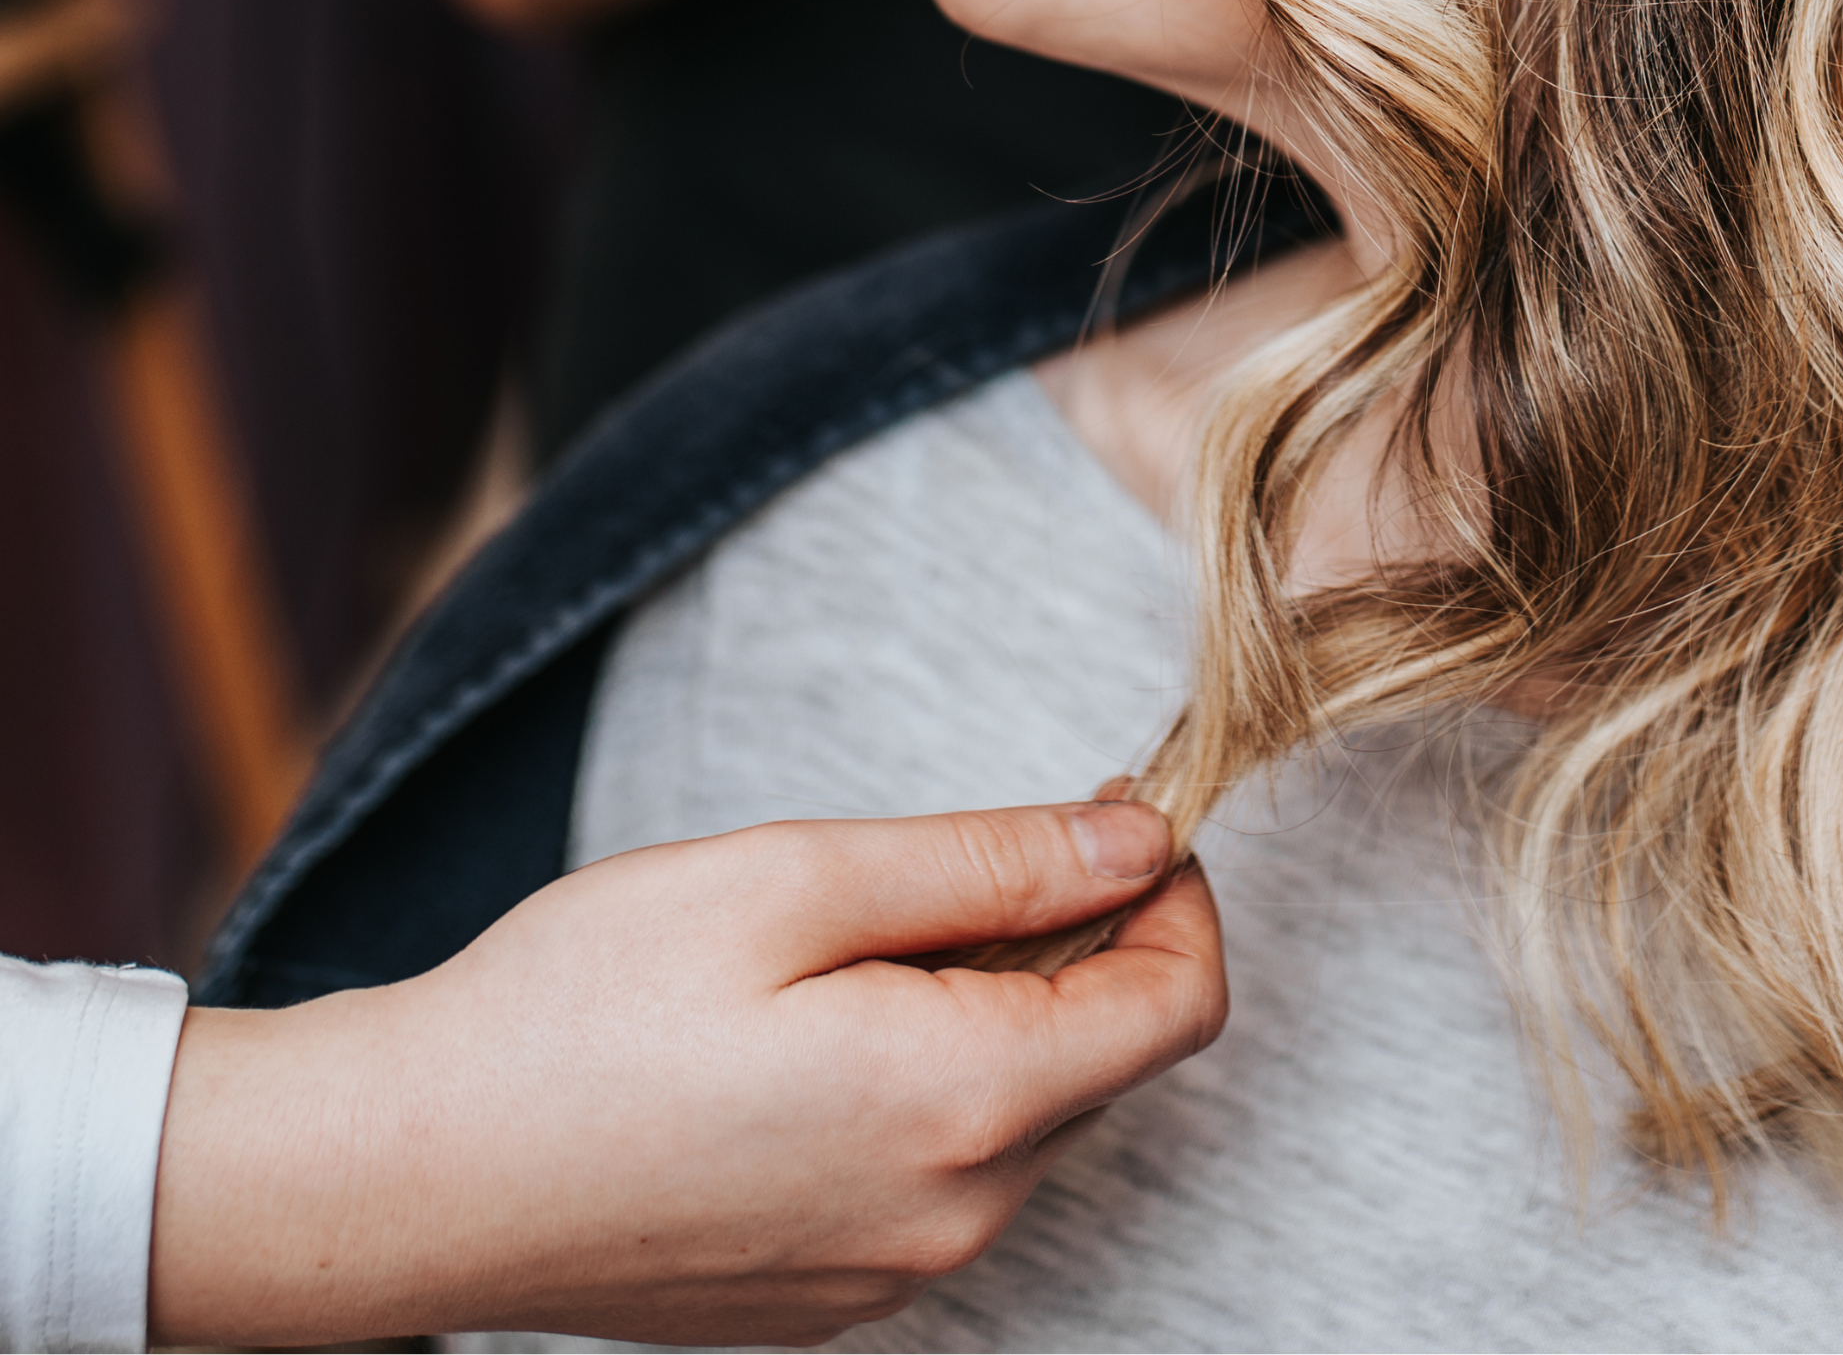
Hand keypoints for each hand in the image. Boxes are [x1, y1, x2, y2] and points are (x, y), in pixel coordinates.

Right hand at [148, 799, 1222, 1346]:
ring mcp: (887, 1275)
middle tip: (970, 854)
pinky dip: (936, 1086)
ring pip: (1028, 1117)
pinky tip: (820, 1031)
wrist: (404, 1175)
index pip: (1179, 1002)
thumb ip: (997, 863)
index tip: (1112, 804)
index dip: (1175, 888)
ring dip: (1005, 1011)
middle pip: (1109, 1058)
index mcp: (963, 1104)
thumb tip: (1141, 836)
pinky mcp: (826, 1297)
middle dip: (1085, 939)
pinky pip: (946, 1177)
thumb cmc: (585, 1007)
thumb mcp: (800, 877)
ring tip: (867, 941)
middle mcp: (952, 1217)